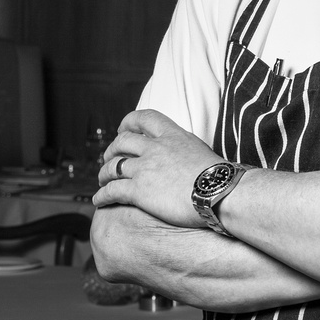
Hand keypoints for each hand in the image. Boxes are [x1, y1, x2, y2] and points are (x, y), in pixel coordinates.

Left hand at [93, 108, 217, 226]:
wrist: (220, 192)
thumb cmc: (218, 177)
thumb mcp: (200, 150)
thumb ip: (183, 148)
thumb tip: (182, 155)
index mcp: (172, 135)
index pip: (144, 118)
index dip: (128, 122)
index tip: (123, 129)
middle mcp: (155, 148)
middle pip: (122, 141)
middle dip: (112, 150)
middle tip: (110, 158)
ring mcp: (145, 168)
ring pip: (113, 166)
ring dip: (104, 173)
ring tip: (103, 181)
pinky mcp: (139, 191)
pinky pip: (112, 190)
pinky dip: (102, 195)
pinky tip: (99, 201)